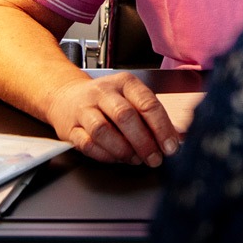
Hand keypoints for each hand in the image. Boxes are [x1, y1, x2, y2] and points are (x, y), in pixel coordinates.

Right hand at [45, 72, 180, 164]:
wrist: (65, 97)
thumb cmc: (105, 100)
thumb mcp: (129, 97)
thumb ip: (151, 115)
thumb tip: (177, 137)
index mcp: (125, 83)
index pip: (147, 103)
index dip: (161, 127)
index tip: (170, 146)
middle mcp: (104, 93)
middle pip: (126, 116)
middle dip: (144, 142)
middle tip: (154, 158)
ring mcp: (84, 109)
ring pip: (103, 131)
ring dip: (123, 150)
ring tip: (135, 159)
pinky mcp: (70, 128)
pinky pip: (87, 144)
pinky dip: (105, 155)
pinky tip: (116, 158)